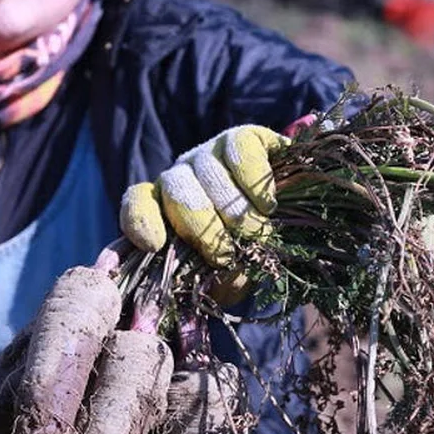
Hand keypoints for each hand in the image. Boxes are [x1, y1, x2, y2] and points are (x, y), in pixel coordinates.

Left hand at [120, 125, 287, 300]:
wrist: (296, 221)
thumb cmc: (250, 252)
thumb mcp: (225, 276)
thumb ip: (208, 283)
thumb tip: (201, 297)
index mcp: (166, 209)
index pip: (137, 204)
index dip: (141, 221)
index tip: (154, 244)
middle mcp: (182, 176)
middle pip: (179, 193)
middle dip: (205, 231)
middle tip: (228, 255)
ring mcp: (210, 152)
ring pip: (211, 175)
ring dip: (237, 213)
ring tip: (258, 234)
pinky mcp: (244, 136)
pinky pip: (241, 150)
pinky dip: (255, 181)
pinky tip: (268, 204)